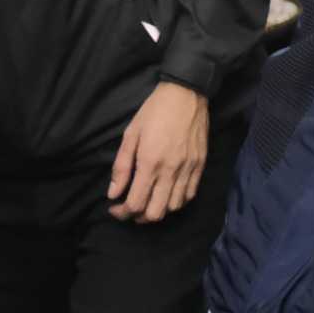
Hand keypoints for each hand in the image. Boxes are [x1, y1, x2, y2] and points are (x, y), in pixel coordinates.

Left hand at [108, 81, 207, 221]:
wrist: (186, 94)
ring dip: (158, 211)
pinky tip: (167, 195)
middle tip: (130, 208)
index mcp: (150, 162)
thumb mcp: (130, 134)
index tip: (115, 208)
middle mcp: (170, 170)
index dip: (122, 212)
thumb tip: (113, 194)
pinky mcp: (200, 165)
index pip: (135, 203)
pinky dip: (177, 202)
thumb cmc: (154, 111)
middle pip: (155, 213)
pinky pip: (189, 195)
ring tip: (149, 202)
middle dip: (139, 217)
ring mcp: (188, 169)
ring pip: (173, 208)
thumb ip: (121, 166)